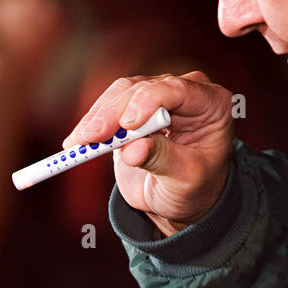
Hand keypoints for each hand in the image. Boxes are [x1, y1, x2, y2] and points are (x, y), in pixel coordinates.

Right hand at [63, 71, 234, 235]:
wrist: (178, 197)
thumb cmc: (192, 188)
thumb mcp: (184, 180)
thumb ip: (161, 160)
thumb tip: (132, 151)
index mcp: (210, 104)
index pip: (176, 90)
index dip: (147, 102)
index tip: (127, 126)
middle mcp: (184, 92)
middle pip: (142, 90)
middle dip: (113, 114)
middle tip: (89, 139)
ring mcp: (157, 96)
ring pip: (121, 93)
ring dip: (97, 118)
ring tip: (78, 144)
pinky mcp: (132, 106)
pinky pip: (108, 105)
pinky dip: (92, 123)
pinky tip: (77, 141)